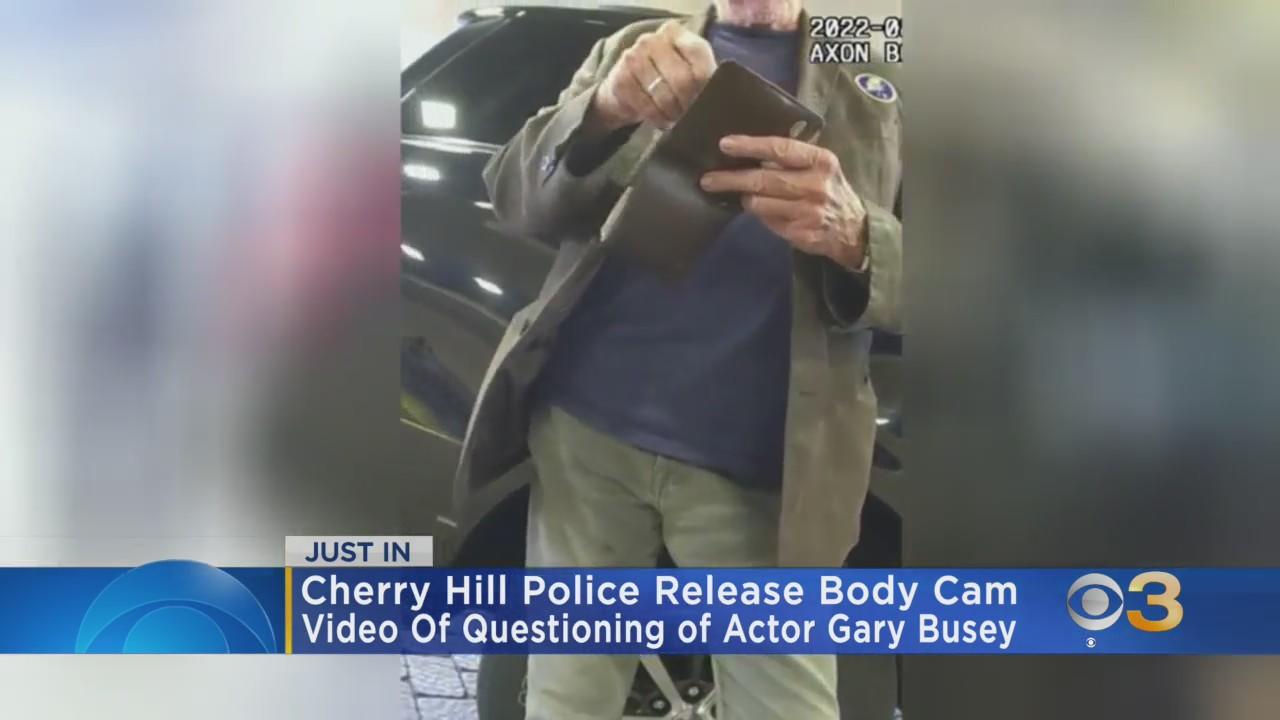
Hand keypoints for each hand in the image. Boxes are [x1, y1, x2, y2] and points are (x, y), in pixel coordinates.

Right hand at [591, 20, 716, 131]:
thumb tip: (718, 97)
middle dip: (689, 104)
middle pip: (682, 79)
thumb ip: (704, 75)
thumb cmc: (666, 78)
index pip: (699, 58)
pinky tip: (660, 119)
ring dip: (672, 114)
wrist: (628, 87)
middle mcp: (651, 40)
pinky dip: (657, 118)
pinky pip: (646, 107)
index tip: (706, 101)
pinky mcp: (620, 79)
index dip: (705, 86)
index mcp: (674, 32)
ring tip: (675, 117)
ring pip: (664, 96)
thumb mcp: (689, 68)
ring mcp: (633, 57)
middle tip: (690, 114)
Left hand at [700, 135, 868, 269]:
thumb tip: (746, 153)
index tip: (725, 144)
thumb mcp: (819, 167)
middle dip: (731, 179)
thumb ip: (791, 159)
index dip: (750, 146)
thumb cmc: (828, 190)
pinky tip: (761, 211)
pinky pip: (768, 221)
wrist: (853, 230)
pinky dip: (761, 215)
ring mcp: (808, 211)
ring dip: (746, 199)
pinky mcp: (801, 233)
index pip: (780, 149)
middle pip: (763, 180)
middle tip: (707, 179)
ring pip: (760, 203)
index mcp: (820, 160)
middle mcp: (816, 184)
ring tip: (741, 196)